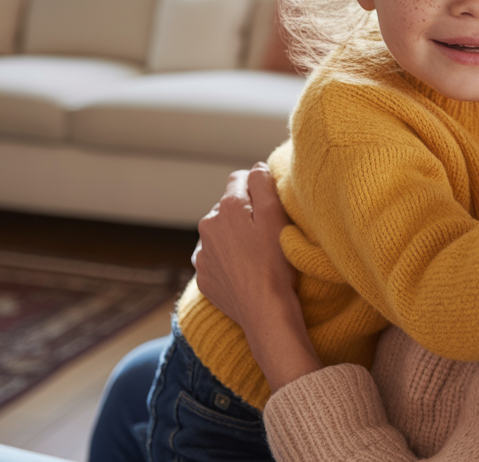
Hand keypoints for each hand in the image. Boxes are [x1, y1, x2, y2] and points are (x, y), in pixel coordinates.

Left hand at [193, 163, 320, 391]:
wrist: (265, 311)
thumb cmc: (276, 263)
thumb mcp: (276, 216)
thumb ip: (263, 184)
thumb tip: (255, 167)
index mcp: (226, 208)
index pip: (239, 179)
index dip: (258, 187)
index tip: (271, 204)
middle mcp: (207, 227)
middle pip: (228, 208)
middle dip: (245, 214)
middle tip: (267, 232)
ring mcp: (203, 254)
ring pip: (220, 233)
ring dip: (235, 237)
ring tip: (257, 254)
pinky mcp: (204, 277)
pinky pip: (216, 259)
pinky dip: (228, 260)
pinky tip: (246, 271)